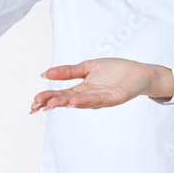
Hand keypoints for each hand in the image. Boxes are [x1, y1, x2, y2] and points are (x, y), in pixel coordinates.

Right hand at [30, 58, 173, 111]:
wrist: (140, 72)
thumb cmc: (115, 70)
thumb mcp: (88, 67)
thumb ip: (68, 71)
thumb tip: (44, 73)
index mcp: (82, 89)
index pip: (61, 93)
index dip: (47, 97)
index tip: (33, 102)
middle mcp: (89, 96)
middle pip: (66, 99)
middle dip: (51, 102)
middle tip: (35, 106)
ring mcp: (101, 99)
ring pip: (80, 101)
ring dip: (64, 103)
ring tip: (50, 104)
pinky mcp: (114, 98)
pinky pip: (97, 100)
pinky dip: (85, 101)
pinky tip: (74, 101)